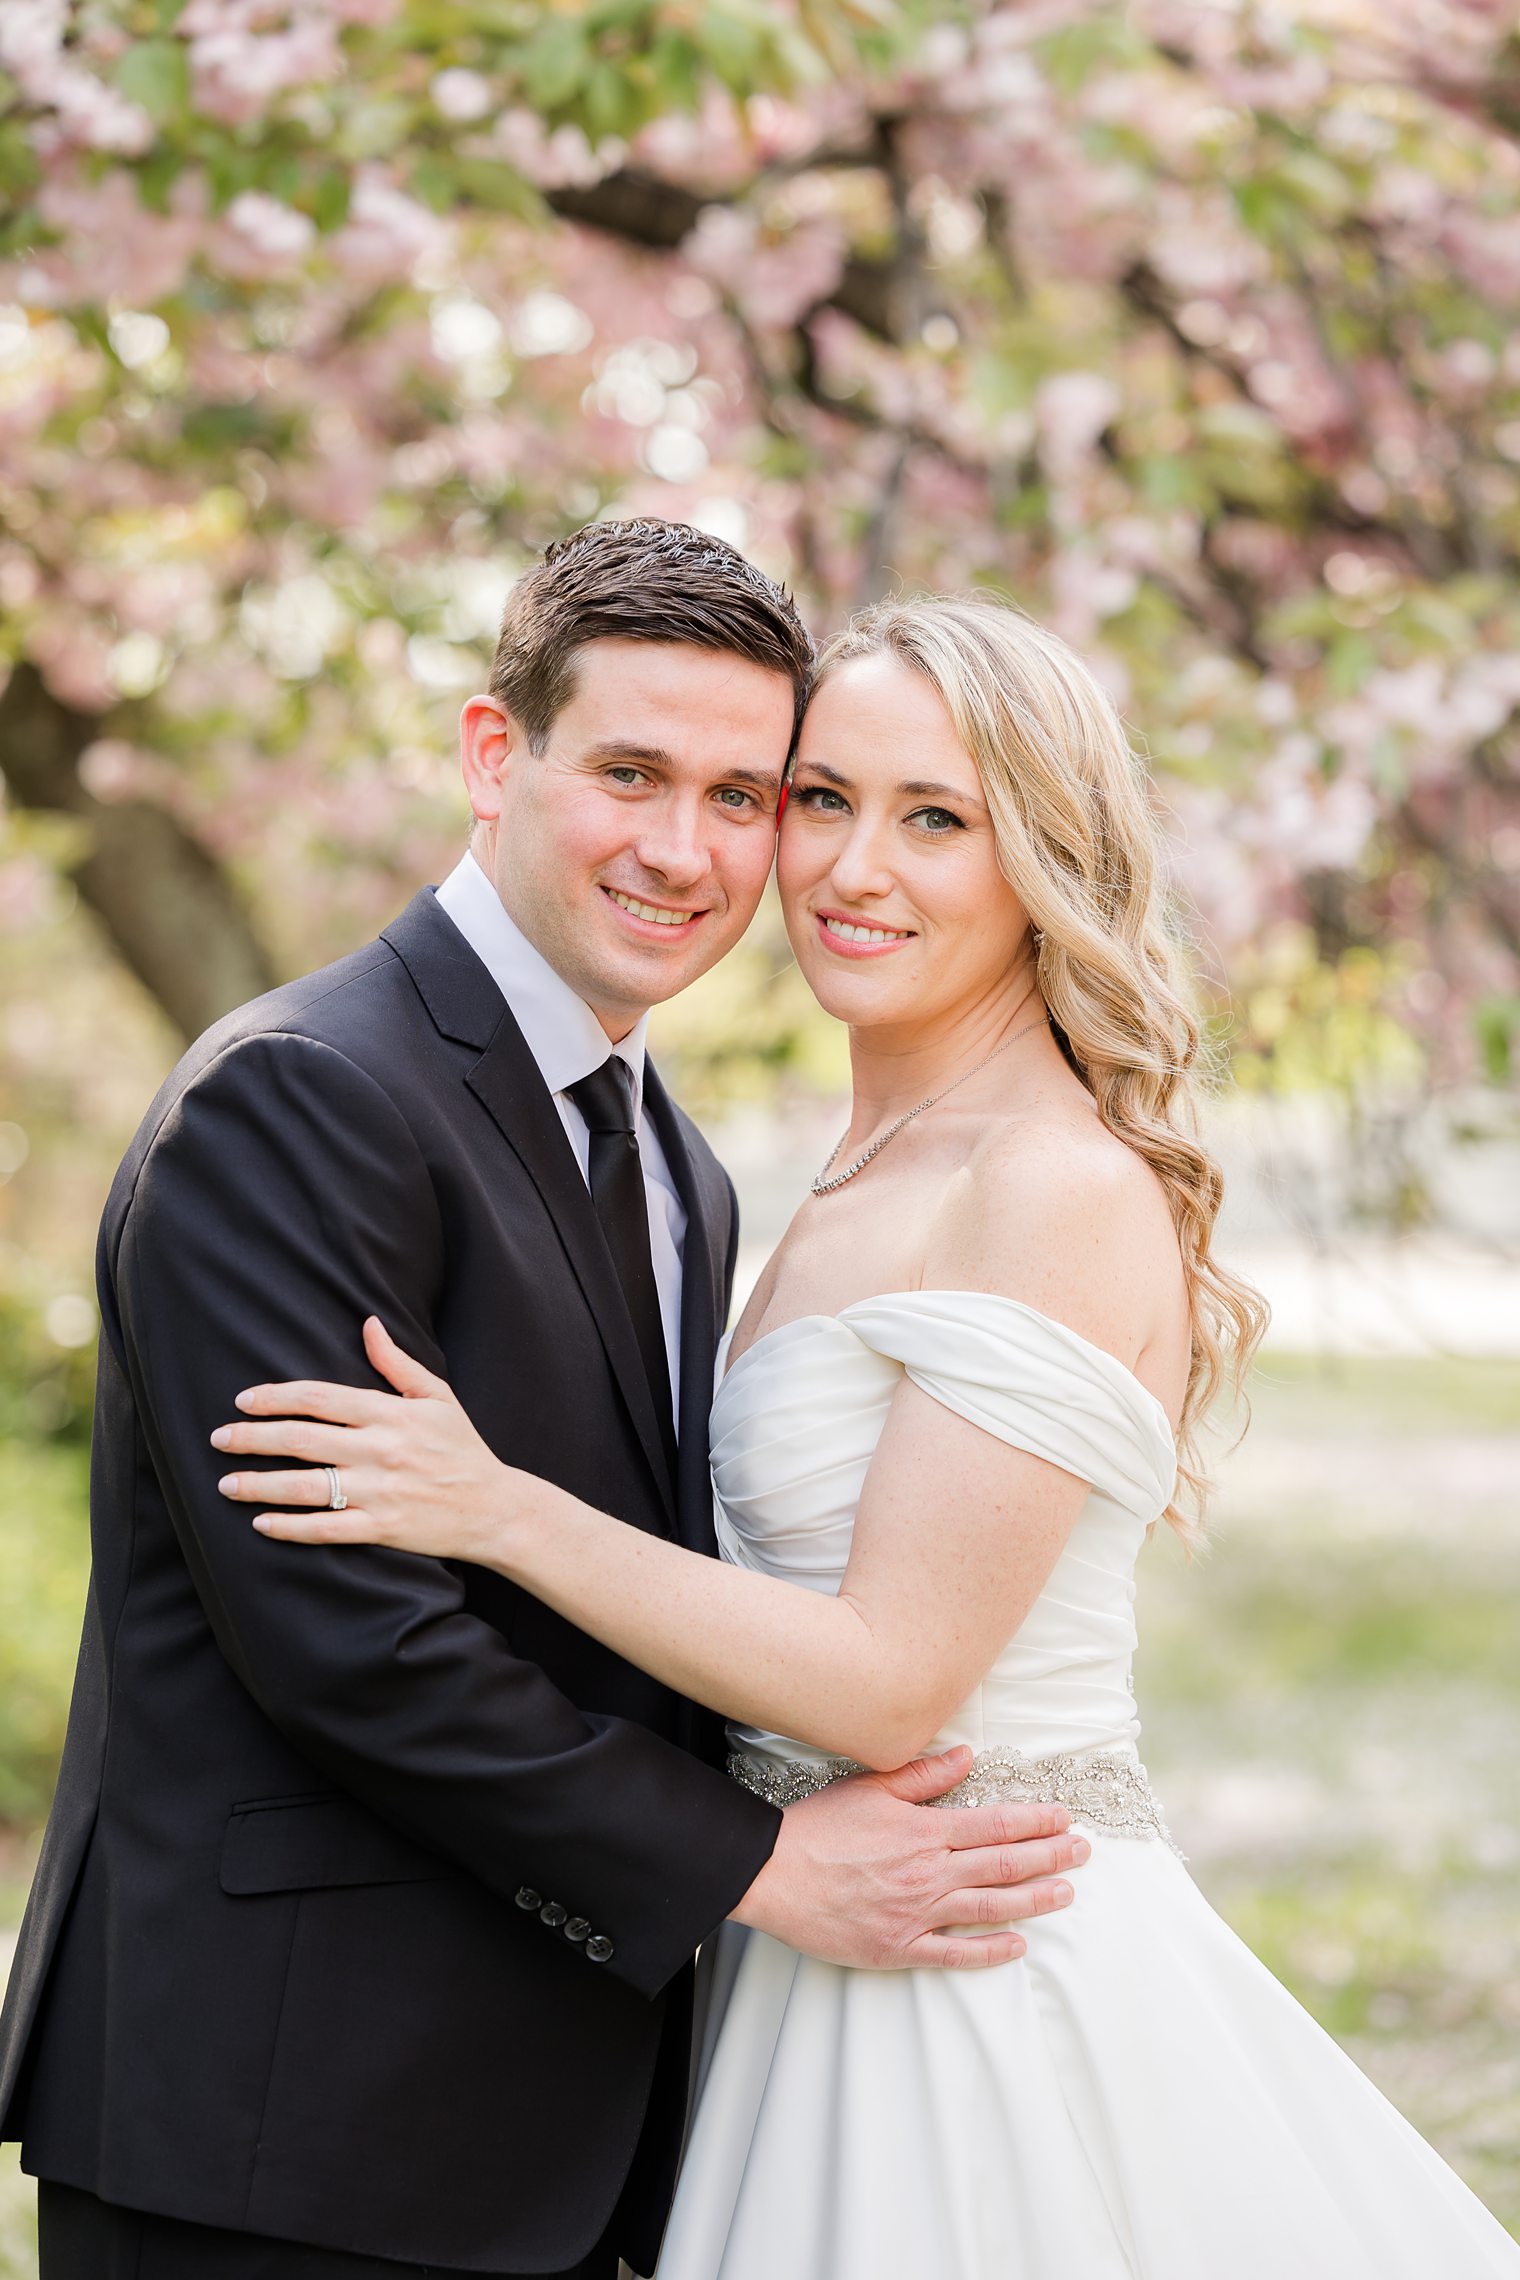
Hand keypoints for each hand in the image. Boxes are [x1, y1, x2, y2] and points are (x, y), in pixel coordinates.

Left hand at [211, 1316, 533, 1566]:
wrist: (495, 1508)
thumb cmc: (463, 1448)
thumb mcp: (437, 1396)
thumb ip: (397, 1362)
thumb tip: (368, 1323)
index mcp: (389, 1413)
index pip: (317, 1398)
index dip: (274, 1398)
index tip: (243, 1401)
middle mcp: (379, 1450)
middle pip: (300, 1440)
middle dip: (251, 1439)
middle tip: (218, 1440)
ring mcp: (379, 1492)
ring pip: (305, 1486)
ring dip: (259, 1485)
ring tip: (226, 1485)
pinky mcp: (382, 1528)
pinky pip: (326, 1529)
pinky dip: (290, 1528)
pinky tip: (262, 1524)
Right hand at [731, 1745, 1087, 1969]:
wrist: (772, 1875)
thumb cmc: (818, 1828)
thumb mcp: (869, 1788)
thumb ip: (922, 1776)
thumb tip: (966, 1757)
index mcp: (924, 1830)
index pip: (995, 1825)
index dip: (1035, 1822)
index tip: (1063, 1818)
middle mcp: (929, 1872)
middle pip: (1004, 1864)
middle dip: (1050, 1856)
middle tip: (1083, 1851)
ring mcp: (917, 1914)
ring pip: (990, 1907)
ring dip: (1034, 1899)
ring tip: (1066, 1892)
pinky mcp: (899, 1947)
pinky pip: (955, 1954)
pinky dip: (990, 1951)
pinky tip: (1018, 1946)